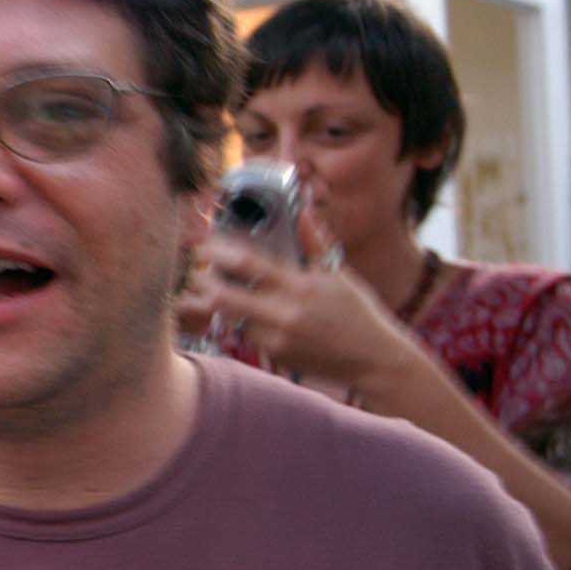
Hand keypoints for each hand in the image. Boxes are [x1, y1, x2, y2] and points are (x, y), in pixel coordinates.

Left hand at [185, 208, 411, 386]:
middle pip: (222, 295)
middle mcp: (284, 313)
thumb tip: (303, 210)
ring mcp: (276, 337)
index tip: (205, 244)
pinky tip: (234, 308)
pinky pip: (242, 334)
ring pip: (226, 317)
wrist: (373, 359)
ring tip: (210, 287)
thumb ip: (314, 241)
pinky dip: (233, 319)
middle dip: (202, 280)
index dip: (218, 251)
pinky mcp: (273, 354)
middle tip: (197, 269)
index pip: (247, 263)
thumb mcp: (338, 273)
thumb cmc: (357, 312)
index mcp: (300, 286)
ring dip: (213, 301)